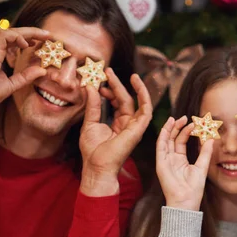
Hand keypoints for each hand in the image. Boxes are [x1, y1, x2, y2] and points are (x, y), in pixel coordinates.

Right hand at [0, 27, 49, 126]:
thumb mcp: (11, 85)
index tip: (39, 42)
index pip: (9, 40)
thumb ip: (25, 77)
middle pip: (10, 32)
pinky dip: (17, 37)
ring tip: (41, 37)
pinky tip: (26, 45)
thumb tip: (42, 71)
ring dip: (26, 32)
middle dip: (30, 31)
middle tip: (46, 35)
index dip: (25, 38)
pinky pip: (4, 36)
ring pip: (7, 31)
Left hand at [79, 70, 152, 196]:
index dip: (109, 89)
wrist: (97, 166)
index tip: (99, 82)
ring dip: (136, 88)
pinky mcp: (138, 129)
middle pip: (126, 99)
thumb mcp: (90, 123)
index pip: (116, 101)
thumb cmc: (93, 150)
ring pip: (138, 102)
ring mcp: (134, 126)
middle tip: (108, 71)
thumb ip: (92, 106)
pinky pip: (146, 110)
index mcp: (117, 123)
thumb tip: (91, 87)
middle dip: (118, 85)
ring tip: (131, 75)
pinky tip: (138, 85)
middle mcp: (127, 123)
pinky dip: (144, 97)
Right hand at [156, 116, 213, 210]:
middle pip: (172, 139)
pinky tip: (168, 127)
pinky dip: (163, 136)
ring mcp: (165, 160)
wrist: (187, 200)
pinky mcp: (161, 163)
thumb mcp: (202, 166)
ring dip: (169, 129)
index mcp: (180, 160)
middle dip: (177, 127)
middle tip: (184, 117)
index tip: (194, 122)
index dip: (186, 131)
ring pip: (165, 140)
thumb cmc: (194, 188)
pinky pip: (160, 147)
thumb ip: (205, 152)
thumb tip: (211, 139)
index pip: (181, 141)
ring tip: (175, 119)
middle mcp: (171, 159)